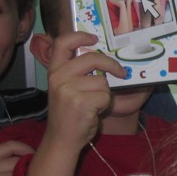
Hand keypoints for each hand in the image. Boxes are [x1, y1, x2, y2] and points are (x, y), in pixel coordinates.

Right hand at [44, 31, 125, 151]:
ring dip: (104, 93)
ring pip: (102, 81)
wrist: (62, 139)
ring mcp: (68, 90)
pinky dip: (105, 104)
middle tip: (121, 73)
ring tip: (93, 104)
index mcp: (54, 71)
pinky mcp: (80, 102)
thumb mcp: (65, 88)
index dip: (80, 36)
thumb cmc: (69, 113)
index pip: (63, 43)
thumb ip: (77, 72)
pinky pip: (105, 96)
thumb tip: (105, 58)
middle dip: (112, 65)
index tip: (94, 38)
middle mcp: (58, 77)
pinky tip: (94, 112)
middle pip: (93, 58)